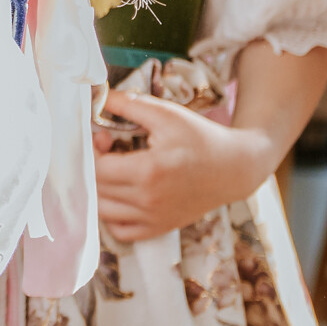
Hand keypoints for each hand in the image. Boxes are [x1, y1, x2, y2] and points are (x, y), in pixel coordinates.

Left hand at [94, 91, 272, 242]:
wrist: (235, 168)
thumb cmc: (200, 138)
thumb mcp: (165, 114)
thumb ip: (126, 104)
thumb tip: (94, 94)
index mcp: (149, 172)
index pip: (97, 168)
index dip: (92, 149)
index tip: (104, 137)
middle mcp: (149, 200)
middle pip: (96, 188)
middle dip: (93, 165)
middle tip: (107, 149)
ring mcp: (154, 218)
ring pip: (102, 211)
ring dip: (97, 189)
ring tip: (112, 170)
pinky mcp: (160, 227)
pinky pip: (121, 231)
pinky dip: (110, 216)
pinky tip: (119, 195)